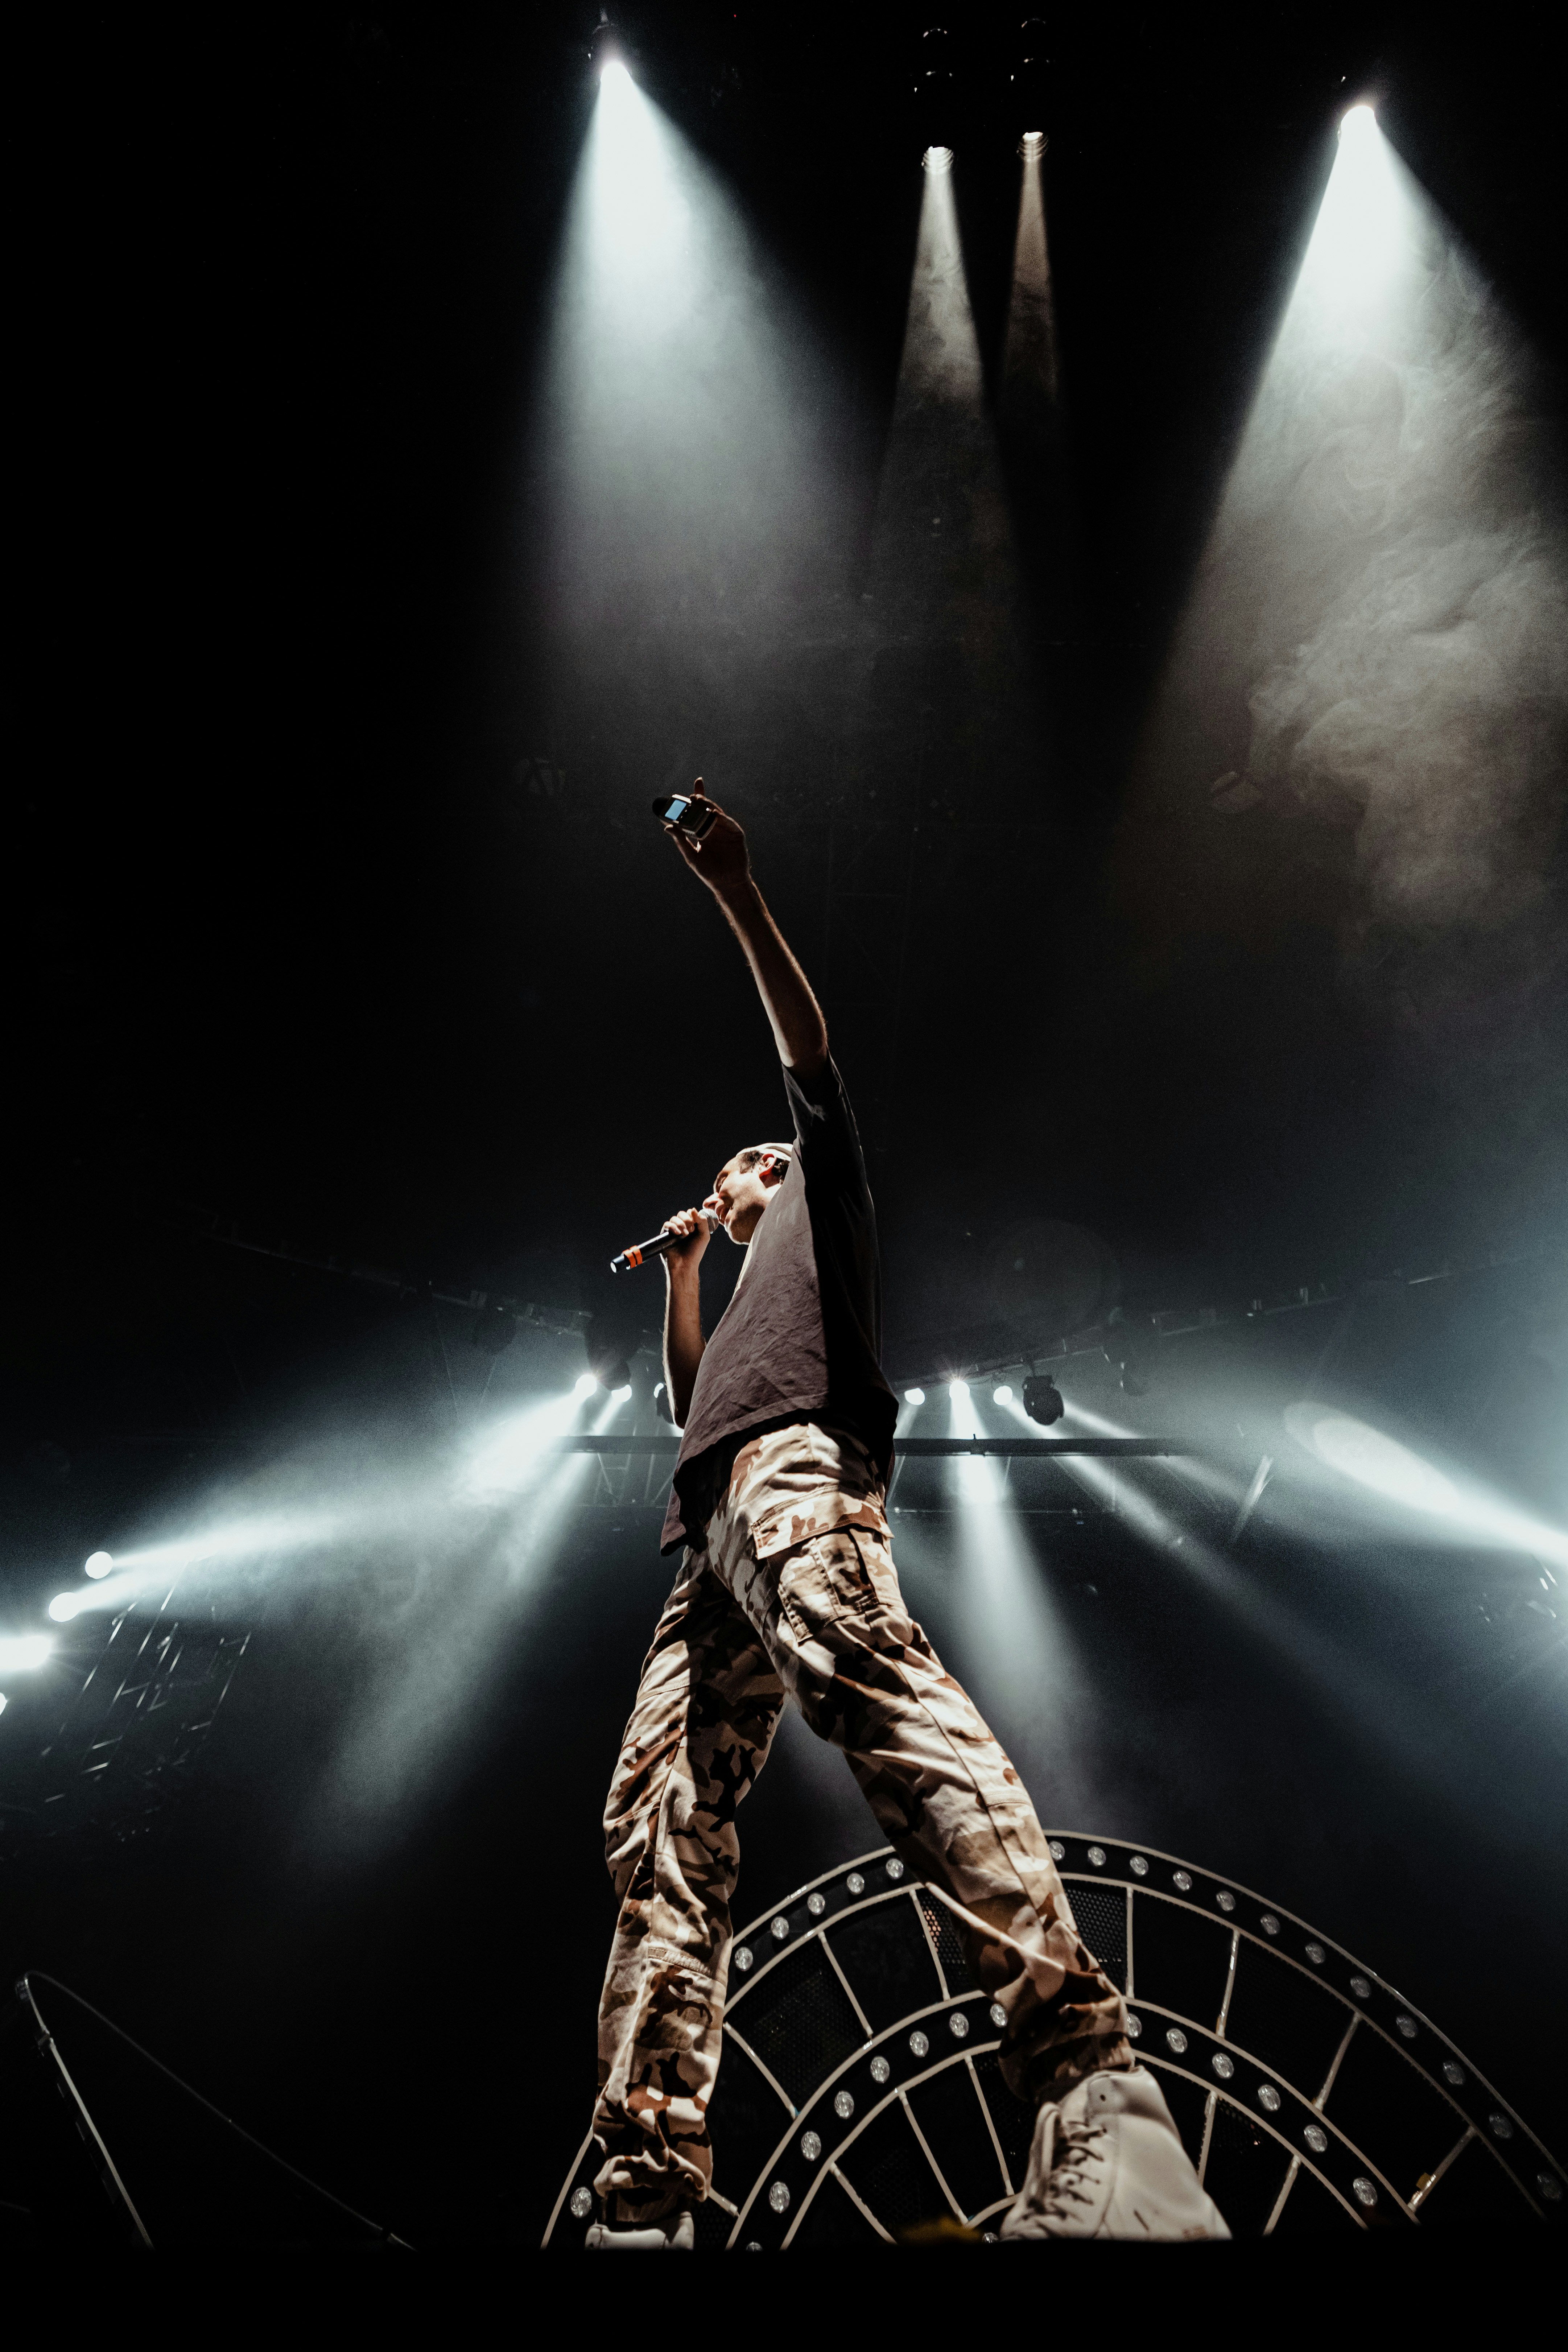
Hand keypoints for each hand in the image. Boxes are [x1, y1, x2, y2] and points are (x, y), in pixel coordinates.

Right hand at [660, 1206, 711, 1272]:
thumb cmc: (695, 1252)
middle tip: (691, 1230)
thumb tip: (693, 1209)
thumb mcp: (704, 1235)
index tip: (696, 1226)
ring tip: (685, 1234)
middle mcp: (682, 1228)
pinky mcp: (665, 1236)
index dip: (693, 1216)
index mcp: (691, 1226)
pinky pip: (666, 1224)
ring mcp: (673, 1231)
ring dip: (681, 1224)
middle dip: (687, 1219)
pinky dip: (672, 1226)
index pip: (690, 1213)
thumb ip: (702, 1221)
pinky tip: (678, 1233)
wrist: (685, 1265)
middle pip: (682, 1213)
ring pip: (674, 1218)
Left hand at [664, 784, 750, 903]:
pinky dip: (721, 817)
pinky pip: (728, 822)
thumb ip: (680, 840)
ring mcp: (725, 830)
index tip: (685, 793)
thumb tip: (667, 827)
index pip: (696, 814)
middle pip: (707, 810)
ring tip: (698, 800)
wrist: (726, 883)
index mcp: (702, 832)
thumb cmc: (709, 871)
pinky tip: (713, 813)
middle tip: (692, 796)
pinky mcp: (736, 834)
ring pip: (716, 814)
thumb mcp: (691, 855)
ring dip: (708, 806)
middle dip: (700, 802)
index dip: (694, 802)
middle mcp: (714, 829)